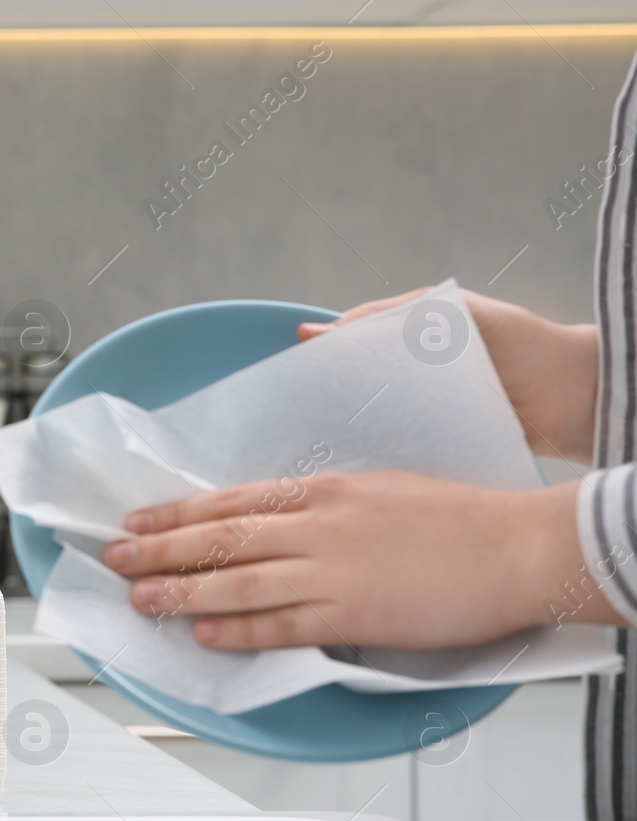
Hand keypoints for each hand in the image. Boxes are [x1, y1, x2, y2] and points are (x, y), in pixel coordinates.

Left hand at [101, 470, 618, 649]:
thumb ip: (324, 503)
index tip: (138, 519)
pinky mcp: (353, 615)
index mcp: (324, 491)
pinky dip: (238, 630)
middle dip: (159, 549)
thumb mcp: (379, 487)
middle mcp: (318, 526)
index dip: (176, 512)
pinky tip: (203, 633)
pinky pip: (281, 626)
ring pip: (237, 581)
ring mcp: (332, 572)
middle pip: (219, 537)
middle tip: (113, 557)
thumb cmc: (460, 517)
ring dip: (181, 591)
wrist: (517, 546)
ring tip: (140, 600)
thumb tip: (281, 515)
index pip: (231, 500)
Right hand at [299, 288, 598, 463]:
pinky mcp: (435, 452)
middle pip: (351, 396)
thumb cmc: (518, 343)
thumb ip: (385, 317)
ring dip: (346, 437)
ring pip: (368, 428)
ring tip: (315, 447)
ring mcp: (420, 421)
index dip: (316, 367)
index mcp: (405, 349)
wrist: (574, 396)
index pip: (346, 358)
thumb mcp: (449, 314)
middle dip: (323, 407)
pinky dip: (378, 459)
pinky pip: (396, 454)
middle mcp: (407, 387)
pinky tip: (354, 466)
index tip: (286, 381)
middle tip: (292, 421)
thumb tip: (314, 332)